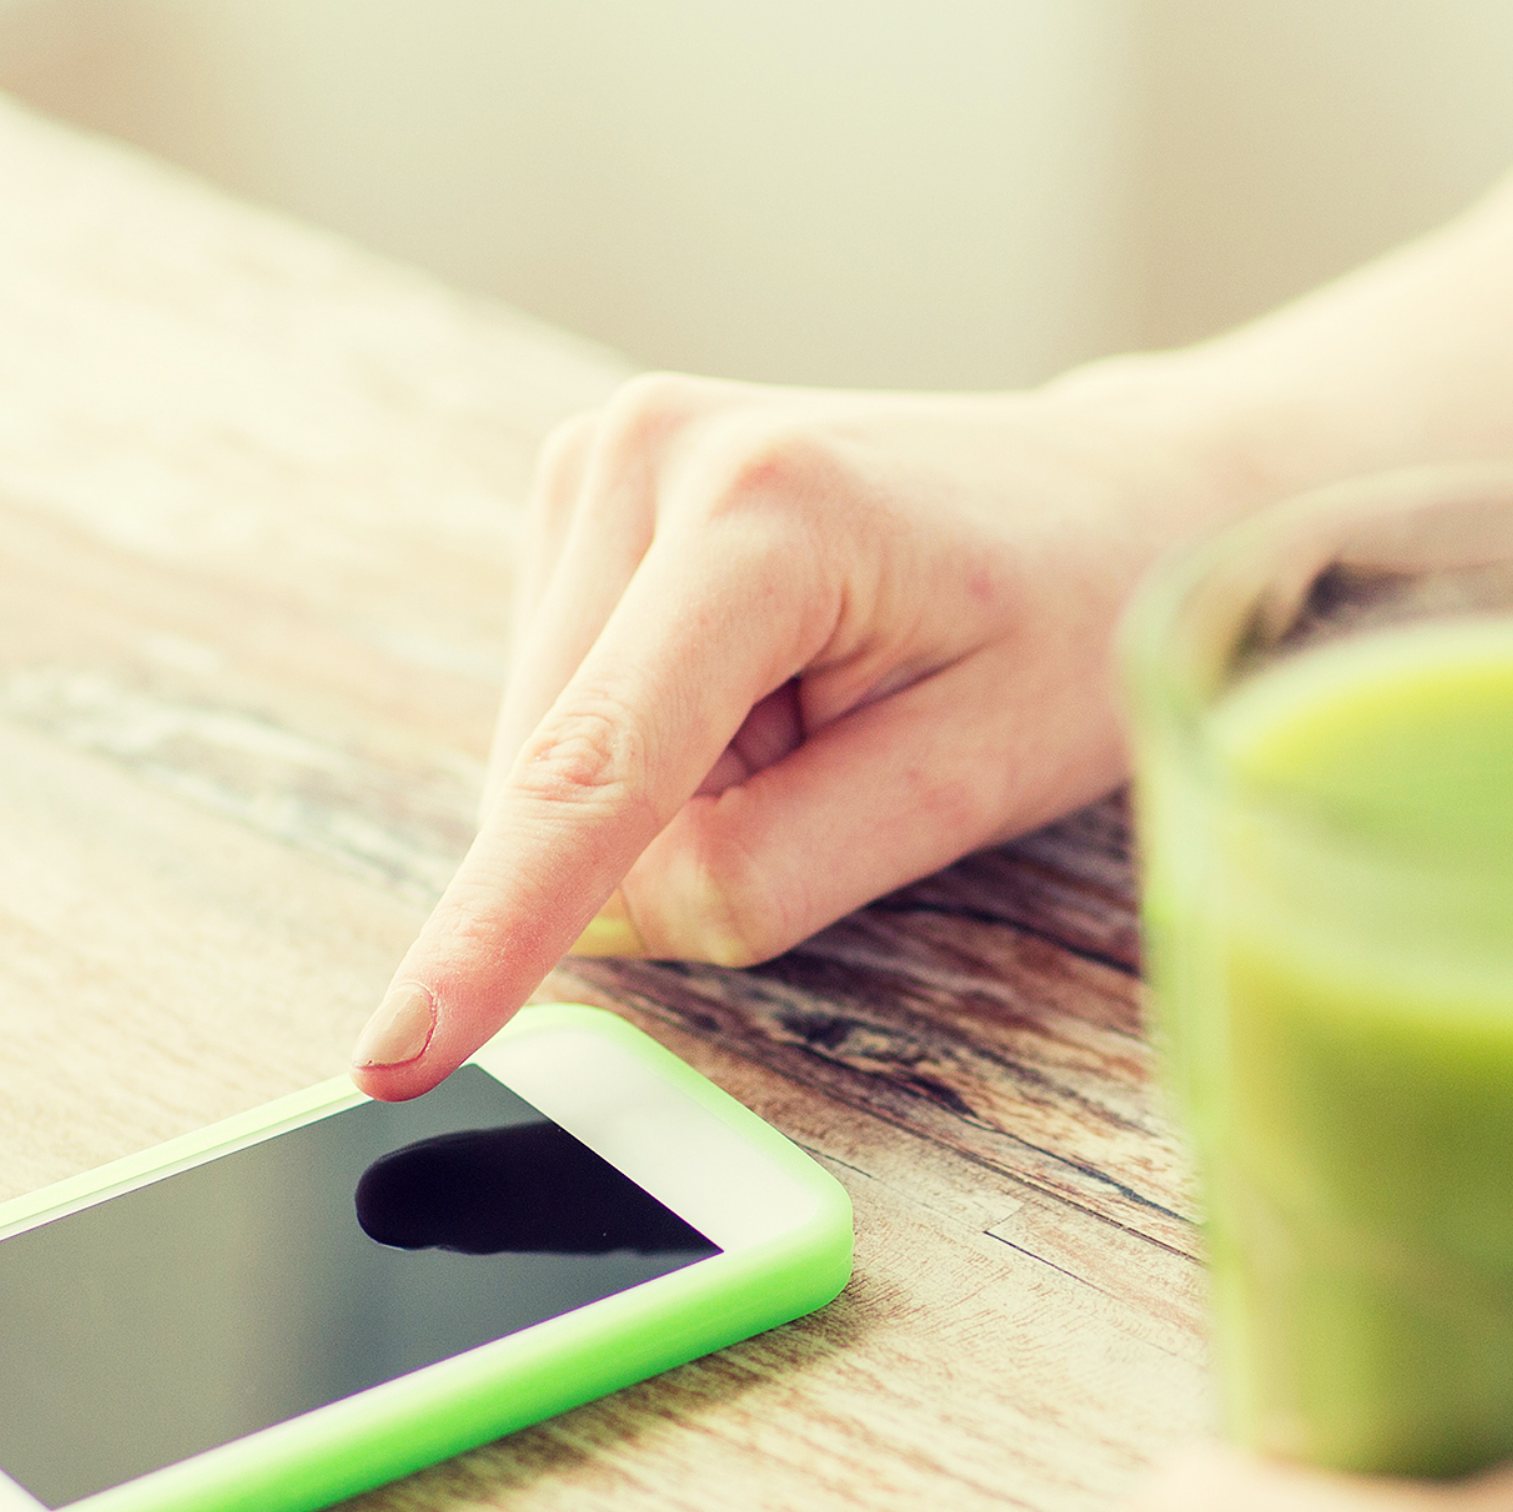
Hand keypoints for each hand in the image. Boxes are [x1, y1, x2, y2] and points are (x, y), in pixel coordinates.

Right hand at [351, 368, 1242, 1095]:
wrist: (1116, 500)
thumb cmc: (1078, 626)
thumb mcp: (972, 780)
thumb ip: (777, 871)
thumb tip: (602, 924)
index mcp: (762, 510)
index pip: (591, 771)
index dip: (491, 929)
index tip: (396, 1055)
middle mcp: (645, 456)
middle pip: (559, 783)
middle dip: (675, 842)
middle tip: (849, 762)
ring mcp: (598, 464)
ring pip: (551, 760)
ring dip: (672, 794)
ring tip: (826, 705)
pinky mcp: (582, 501)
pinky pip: (571, 714)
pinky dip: (663, 749)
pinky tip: (774, 683)